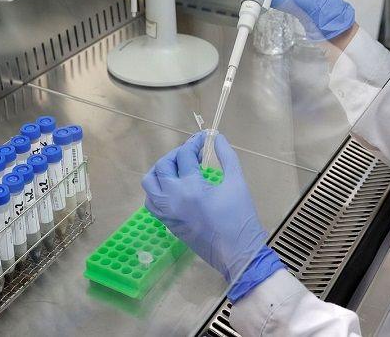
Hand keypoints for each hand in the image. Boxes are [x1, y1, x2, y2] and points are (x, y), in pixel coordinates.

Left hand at [142, 133, 267, 282]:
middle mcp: (173, 199)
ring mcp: (167, 212)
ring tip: (178, 168)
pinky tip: (173, 187)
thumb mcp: (237, 182)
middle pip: (163, 166)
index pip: (185, 155)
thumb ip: (227, 156)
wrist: (238, 252)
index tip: (205, 138)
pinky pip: (151, 202)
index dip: (196, 142)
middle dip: (176, 154)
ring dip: (161, 171)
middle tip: (192, 153)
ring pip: (149, 184)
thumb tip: (217, 137)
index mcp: (191, 188)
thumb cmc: (240, 217)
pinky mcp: (167, 223)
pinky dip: (157, 190)